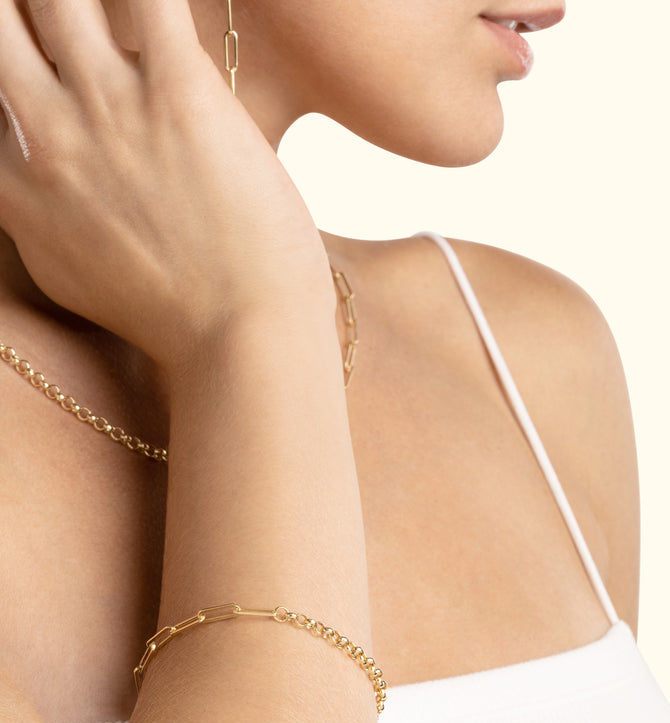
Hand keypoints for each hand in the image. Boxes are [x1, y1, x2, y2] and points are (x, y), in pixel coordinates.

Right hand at [0, 0, 328, 364]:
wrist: (244, 339)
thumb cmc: (180, 319)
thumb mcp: (75, 279)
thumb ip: (41, 223)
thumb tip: (32, 188)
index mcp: (19, 189)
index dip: (6, 58)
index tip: (22, 51)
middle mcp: (46, 137)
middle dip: (17, 13)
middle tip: (48, 16)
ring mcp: (108, 110)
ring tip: (96, 9)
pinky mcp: (179, 94)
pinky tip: (159, 2)